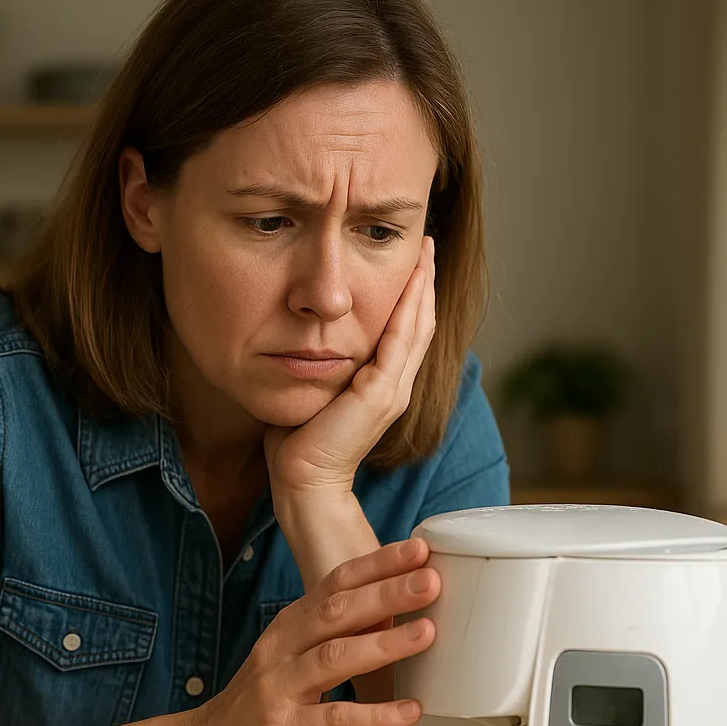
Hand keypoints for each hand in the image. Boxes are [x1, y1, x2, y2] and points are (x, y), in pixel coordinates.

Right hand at [186, 538, 438, 725]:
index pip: (336, 582)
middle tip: (430, 580)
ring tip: (427, 632)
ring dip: (383, 643)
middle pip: (337, 610)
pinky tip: (409, 711)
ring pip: (335, 657)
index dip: (377, 564)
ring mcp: (281, 686)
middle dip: (385, 592)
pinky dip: (375, 715)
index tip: (417, 550)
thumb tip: (394, 606)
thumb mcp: (293, 652)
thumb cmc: (264, 696)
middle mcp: (283, 646)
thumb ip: (335, 630)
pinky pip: (335, 719)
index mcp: (291, 622)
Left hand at [263, 235, 435, 496]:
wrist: (303, 480)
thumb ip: (320, 364)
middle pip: (420, 324)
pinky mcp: (382, 393)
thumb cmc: (299, 441)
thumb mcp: (314, 390)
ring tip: (426, 253)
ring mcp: (393, 390)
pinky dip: (409, 306)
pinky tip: (413, 279)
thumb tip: (303, 336)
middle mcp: (395, 387)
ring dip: (423, 287)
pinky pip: (402, 339)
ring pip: (417, 327)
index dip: (412, 297)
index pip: (406, 333)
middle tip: (428, 245)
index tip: (413, 264)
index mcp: (382, 387)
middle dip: (424, 283)